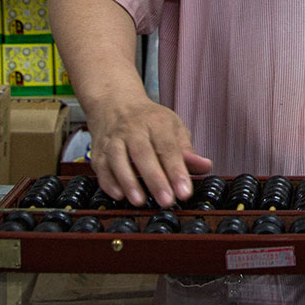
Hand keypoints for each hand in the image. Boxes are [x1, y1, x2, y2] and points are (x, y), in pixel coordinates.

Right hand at [86, 92, 211, 208]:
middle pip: (143, 154)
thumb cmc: (149, 120)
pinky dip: (108, 182)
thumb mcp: (172, 127)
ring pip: (118, 159)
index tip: (185, 191)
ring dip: (128, 181)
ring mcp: (114, 139)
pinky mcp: (99, 151)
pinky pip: (101, 167)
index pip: (168, 148)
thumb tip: (205, 166)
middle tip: (166, 201)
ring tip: (140, 201)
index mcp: (156, 122)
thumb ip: (187, 149)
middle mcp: (133, 129)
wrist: (115, 103)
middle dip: (155, 179)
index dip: (177, 171)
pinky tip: (119, 195)